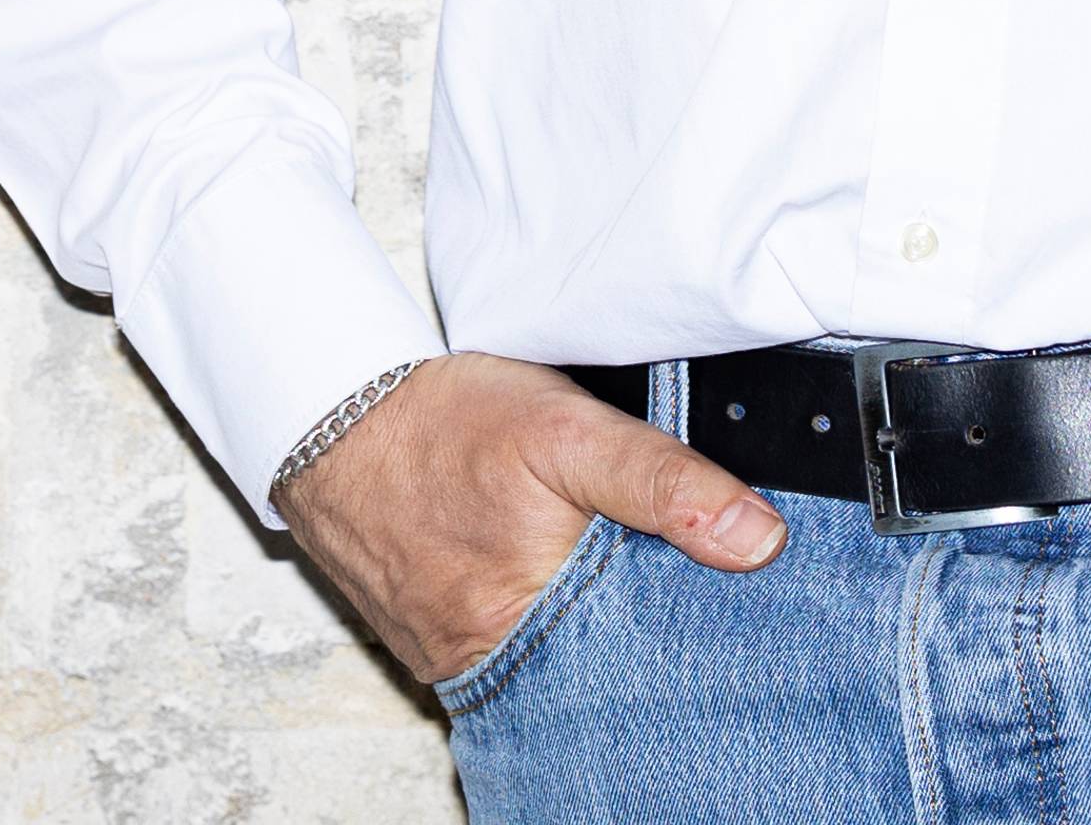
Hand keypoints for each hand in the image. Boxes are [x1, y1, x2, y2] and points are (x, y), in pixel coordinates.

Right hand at [273, 351, 787, 684]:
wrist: (333, 419)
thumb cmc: (443, 423)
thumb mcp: (567, 429)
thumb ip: (664, 482)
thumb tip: (757, 540)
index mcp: (536, 617)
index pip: (650, 656)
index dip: (697, 629)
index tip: (737, 604)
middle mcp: (496, 659)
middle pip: (605, 670)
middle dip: (645, 635)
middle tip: (667, 582)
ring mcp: (460, 661)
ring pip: (557, 665)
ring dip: (593, 631)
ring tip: (614, 578)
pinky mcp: (438, 648)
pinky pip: (510, 653)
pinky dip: (542, 626)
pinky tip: (557, 584)